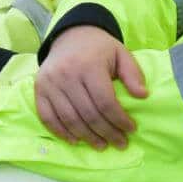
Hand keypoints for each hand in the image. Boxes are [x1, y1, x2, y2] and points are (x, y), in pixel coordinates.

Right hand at [35, 26, 148, 149]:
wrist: (71, 35)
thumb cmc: (100, 49)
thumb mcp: (121, 54)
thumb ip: (133, 74)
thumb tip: (143, 96)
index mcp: (89, 65)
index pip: (105, 101)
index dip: (119, 119)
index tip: (131, 129)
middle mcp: (67, 74)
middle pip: (88, 113)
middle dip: (107, 133)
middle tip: (120, 143)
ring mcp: (50, 83)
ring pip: (69, 119)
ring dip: (87, 137)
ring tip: (101, 145)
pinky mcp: (39, 90)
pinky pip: (48, 117)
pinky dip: (61, 132)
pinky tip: (76, 140)